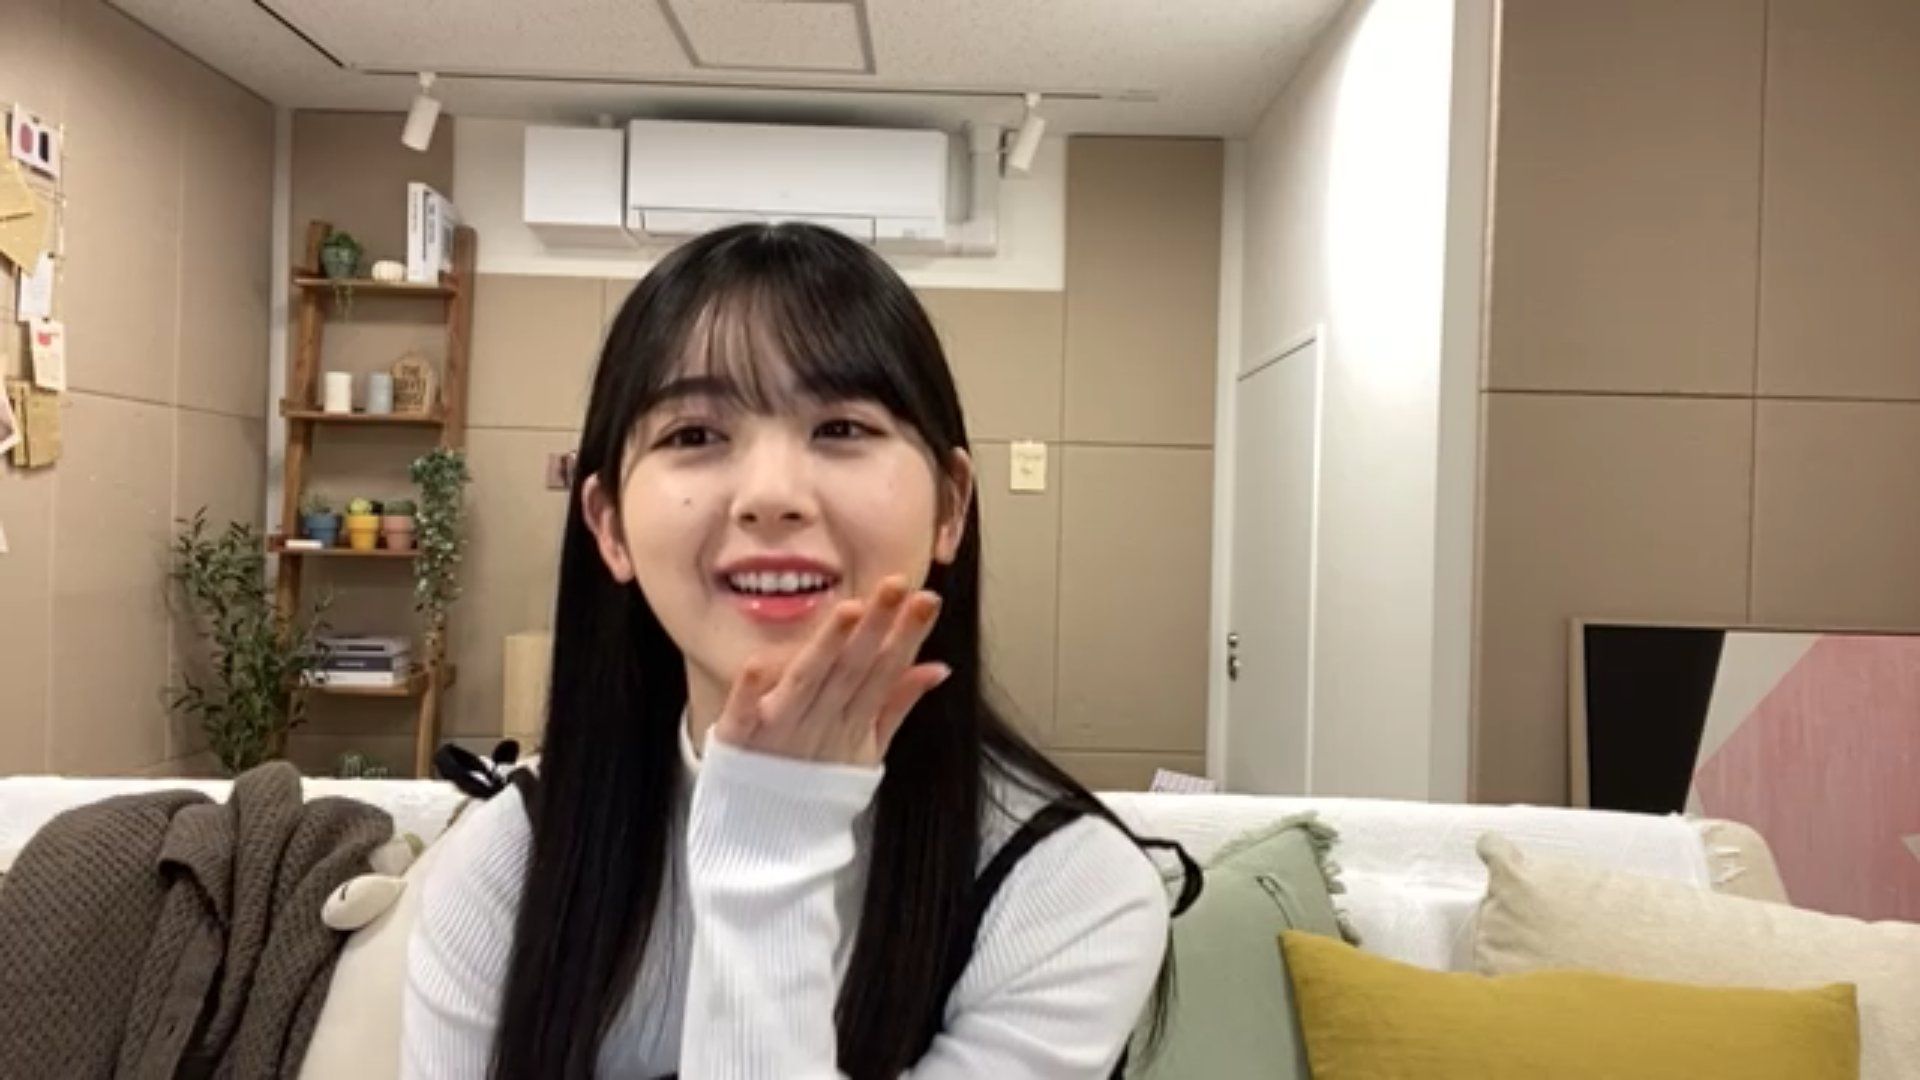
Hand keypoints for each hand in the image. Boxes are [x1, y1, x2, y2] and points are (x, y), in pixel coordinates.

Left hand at [711, 576, 950, 766]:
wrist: (765, 841)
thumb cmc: (816, 785)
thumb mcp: (866, 749)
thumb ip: (897, 704)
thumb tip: (938, 666)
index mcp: (851, 724)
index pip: (884, 673)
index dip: (906, 637)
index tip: (927, 599)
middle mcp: (819, 724)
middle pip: (851, 670)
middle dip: (876, 627)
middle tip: (898, 585)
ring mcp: (778, 732)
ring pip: (806, 682)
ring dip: (826, 648)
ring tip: (849, 609)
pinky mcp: (738, 741)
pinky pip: (743, 714)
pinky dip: (750, 692)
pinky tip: (756, 663)